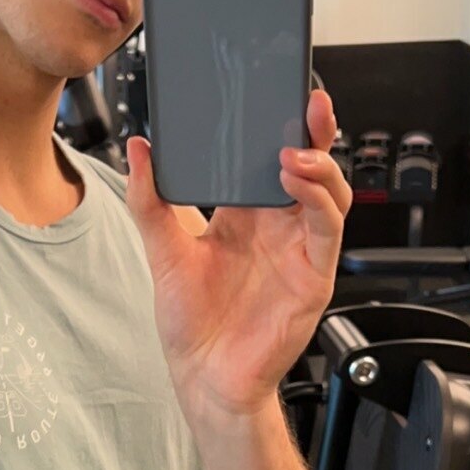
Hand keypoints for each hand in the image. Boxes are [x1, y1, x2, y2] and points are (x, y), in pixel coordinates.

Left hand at [122, 86, 349, 418]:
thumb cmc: (191, 323)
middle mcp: (279, 227)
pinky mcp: (313, 276)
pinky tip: (295, 181)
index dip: (278, 124)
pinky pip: (327, 230)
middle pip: (310, 165)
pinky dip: (317, 200)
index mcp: (247, 215)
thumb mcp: (163, 250)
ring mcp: (300, 250)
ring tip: (291, 149)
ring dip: (318, 163)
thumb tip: (139, 148)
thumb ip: (152, 199)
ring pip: (330, 191)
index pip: (271, 157)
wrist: (204, 378)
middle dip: (314, 130)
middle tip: (304, 100)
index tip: (272, 90)